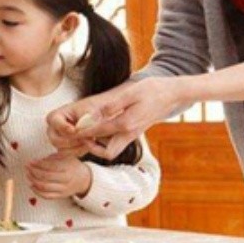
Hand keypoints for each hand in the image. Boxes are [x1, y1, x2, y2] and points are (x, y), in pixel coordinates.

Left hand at [26, 153, 92, 198]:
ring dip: (33, 180)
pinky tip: (31, 185)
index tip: (31, 161)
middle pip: (47, 177)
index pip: (51, 166)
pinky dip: (37, 191)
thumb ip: (53, 158)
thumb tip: (38, 161)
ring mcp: (63, 190)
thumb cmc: (71, 165)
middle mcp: (66, 180)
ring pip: (45, 187)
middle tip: (27, 167)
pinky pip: (47, 196)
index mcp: (68, 168)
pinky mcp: (60, 196)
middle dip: (34, 171)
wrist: (83, 179)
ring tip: (27, 174)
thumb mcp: (66, 157)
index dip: (39, 164)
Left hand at [49, 77, 186, 159]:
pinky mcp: (134, 133)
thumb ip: (112, 105)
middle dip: (91, 147)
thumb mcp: (130, 93)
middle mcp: (129, 133)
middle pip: (107, 152)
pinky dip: (105, 141)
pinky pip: (117, 144)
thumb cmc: (151, 90)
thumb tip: (95, 115)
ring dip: (98, 146)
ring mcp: (133, 135)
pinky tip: (98, 128)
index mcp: (126, 123)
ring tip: (85, 133)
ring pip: (112, 150)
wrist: (172, 94)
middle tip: (79, 135)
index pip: (99, 132)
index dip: (83, 132)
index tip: (71, 129)